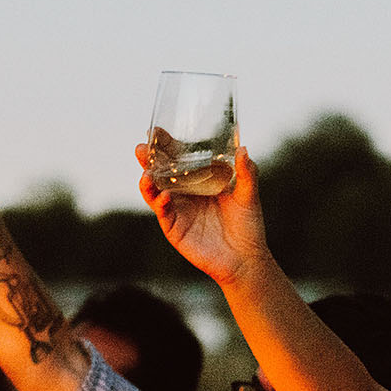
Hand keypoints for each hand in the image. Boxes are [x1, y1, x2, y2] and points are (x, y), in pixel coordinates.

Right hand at [137, 144, 269, 288]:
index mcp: (198, 182)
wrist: (246, 258)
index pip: (177, 160)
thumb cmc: (247, 226)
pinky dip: (161, 203)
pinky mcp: (174, 229)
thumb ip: (246, 173)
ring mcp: (177, 211)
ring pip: (155, 192)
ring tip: (146, 172)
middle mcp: (183, 194)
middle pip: (160, 173)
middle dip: (148, 160)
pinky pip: (164, 214)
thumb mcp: (248, 194)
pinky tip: (164, 196)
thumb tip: (243, 149)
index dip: (165, 146)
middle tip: (141, 147)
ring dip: (147, 181)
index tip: (156, 132)